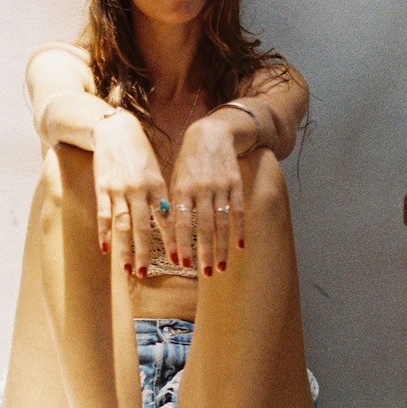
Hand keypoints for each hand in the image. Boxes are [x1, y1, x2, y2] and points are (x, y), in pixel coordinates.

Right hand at [92, 112, 174, 277]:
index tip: (180, 260)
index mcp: (157, 184)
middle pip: (143, 227)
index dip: (174, 241)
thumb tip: (170, 221)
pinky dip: (105, 233)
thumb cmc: (139, 152)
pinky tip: (106, 250)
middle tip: (147, 274)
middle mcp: (139, 189)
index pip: (167, 219)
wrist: (115, 130)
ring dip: (126, 249)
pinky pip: (104, 215)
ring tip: (129, 269)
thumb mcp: (156, 170)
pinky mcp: (102, 188)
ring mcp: (119, 189)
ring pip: (123, 225)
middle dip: (146, 252)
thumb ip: (160, 195)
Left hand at [168, 117, 245, 275]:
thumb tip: (167, 234)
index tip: (181, 264)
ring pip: (221, 223)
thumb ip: (172, 205)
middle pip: (203, 227)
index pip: (181, 222)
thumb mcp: (174, 179)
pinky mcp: (236, 184)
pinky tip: (239, 247)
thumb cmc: (188, 162)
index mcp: (181, 189)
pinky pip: (238, 211)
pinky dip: (239, 230)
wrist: (210, 134)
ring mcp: (220, 187)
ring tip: (220, 268)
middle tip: (205, 273)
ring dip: (221, 248)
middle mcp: (201, 189)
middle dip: (204, 252)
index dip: (181, 244)